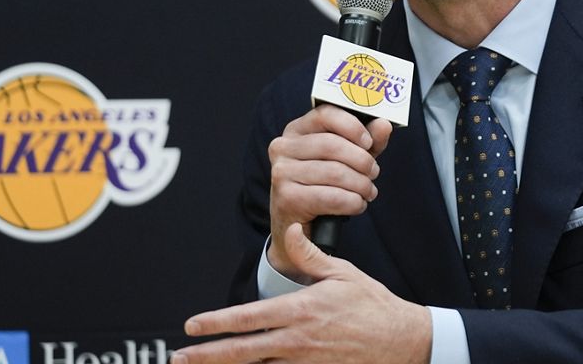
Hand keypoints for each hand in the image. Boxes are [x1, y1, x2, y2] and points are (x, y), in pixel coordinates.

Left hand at [173, 223, 431, 363]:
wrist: (401, 340)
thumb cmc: (372, 304)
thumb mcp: (342, 273)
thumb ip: (310, 255)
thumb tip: (291, 231)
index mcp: (302, 310)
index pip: (249, 317)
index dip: (217, 322)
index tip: (193, 326)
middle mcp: (299, 339)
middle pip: (244, 351)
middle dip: (208, 355)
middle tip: (181, 356)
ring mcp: (307, 362)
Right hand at [266, 104, 391, 279]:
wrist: (295, 224)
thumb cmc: (322, 184)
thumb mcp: (346, 159)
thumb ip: (366, 141)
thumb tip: (384, 125)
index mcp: (295, 130)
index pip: (325, 114)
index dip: (352, 126)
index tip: (368, 143)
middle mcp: (282, 147)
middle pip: (332, 145)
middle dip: (362, 160)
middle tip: (374, 173)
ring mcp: (281, 172)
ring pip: (334, 172)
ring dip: (361, 184)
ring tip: (369, 192)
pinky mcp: (286, 198)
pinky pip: (330, 197)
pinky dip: (352, 202)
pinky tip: (357, 204)